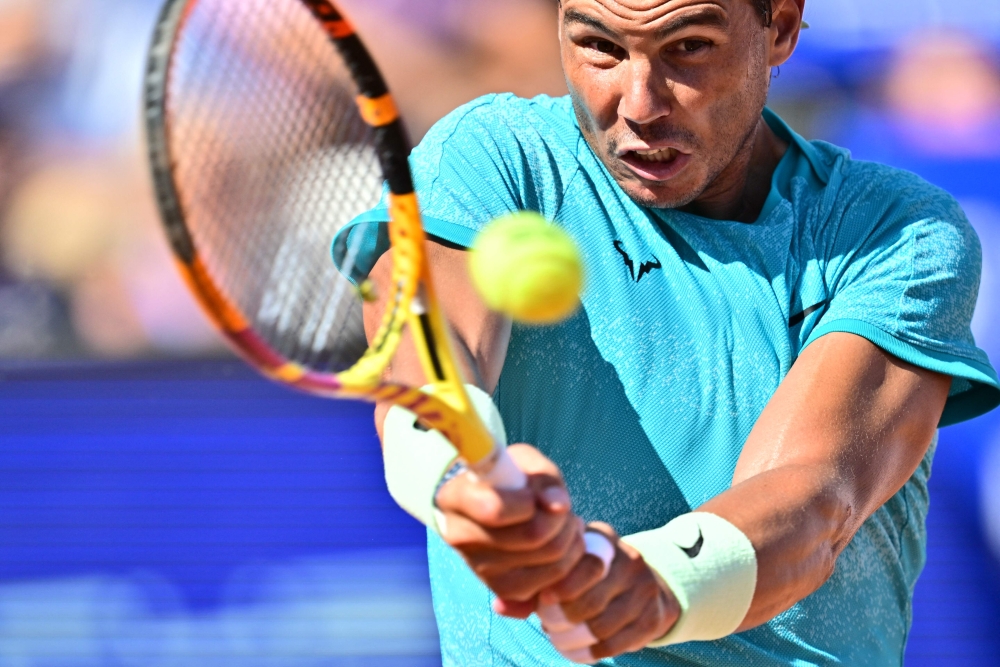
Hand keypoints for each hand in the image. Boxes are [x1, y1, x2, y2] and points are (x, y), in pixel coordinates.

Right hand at [435, 444, 586, 605]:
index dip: (528, 503)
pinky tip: (558, 545)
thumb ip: (544, 478)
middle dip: (561, 519)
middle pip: (533, 536)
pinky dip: (567, 564)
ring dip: (570, 540)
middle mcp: (460, 537)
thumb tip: (558, 505)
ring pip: (550, 563)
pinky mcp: (500, 589)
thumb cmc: (509, 478)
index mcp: (455, 497)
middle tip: (562, 508)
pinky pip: (550, 585)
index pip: (494, 509)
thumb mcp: (524, 463)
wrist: (494, 504)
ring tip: (564, 523)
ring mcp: (479, 568)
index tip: (533, 494)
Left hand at [540, 523, 680, 661]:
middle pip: (591, 600)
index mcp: (605, 540)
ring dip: (573, 639)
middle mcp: (630, 560)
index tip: (543, 599)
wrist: (641, 586)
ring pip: (601, 626)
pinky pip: (616, 644)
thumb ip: (540, 580)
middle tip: (547, 626)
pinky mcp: (653, 618)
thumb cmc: (590, 575)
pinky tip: (574, 651)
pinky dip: (590, 653)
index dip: (561, 587)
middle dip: (562, 619)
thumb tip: (503, 605)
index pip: (583, 564)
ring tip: (558, 640)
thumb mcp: (570, 564)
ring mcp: (644, 590)